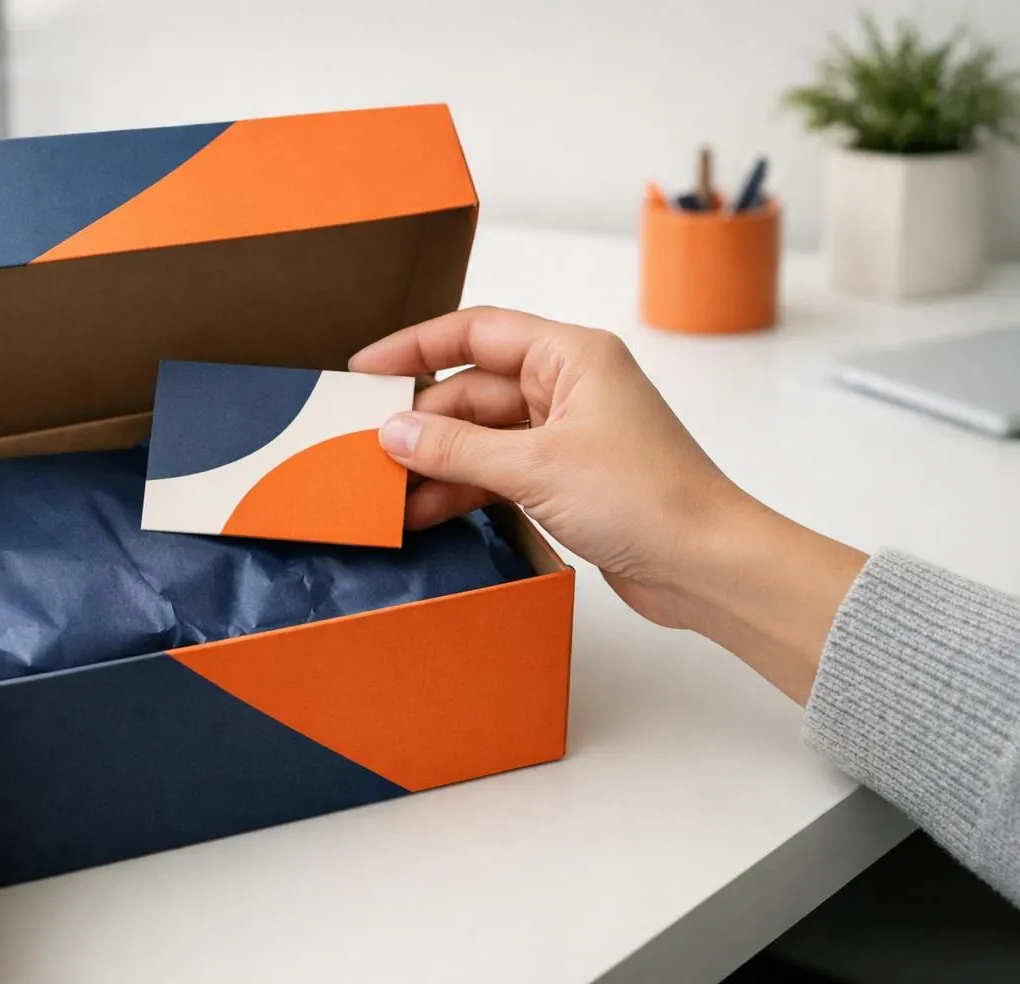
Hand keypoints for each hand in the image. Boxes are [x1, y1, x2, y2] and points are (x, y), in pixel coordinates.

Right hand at [352, 307, 865, 701]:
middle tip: (363, 446)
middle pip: (473, 390)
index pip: (476, 332)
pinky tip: (425, 512)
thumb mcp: (536, 466)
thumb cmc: (646, 499)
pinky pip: (499, 473)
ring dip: (437, 462)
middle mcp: (568, 387)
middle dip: (421, 420)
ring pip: (482, 437)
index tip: (364, 370)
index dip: (415, 347)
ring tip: (386, 491)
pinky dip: (463, 490)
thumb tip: (394, 431)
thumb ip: (458, 448)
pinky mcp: (567, 481)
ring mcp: (567, 436)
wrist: (706, 565)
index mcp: (570, 357)